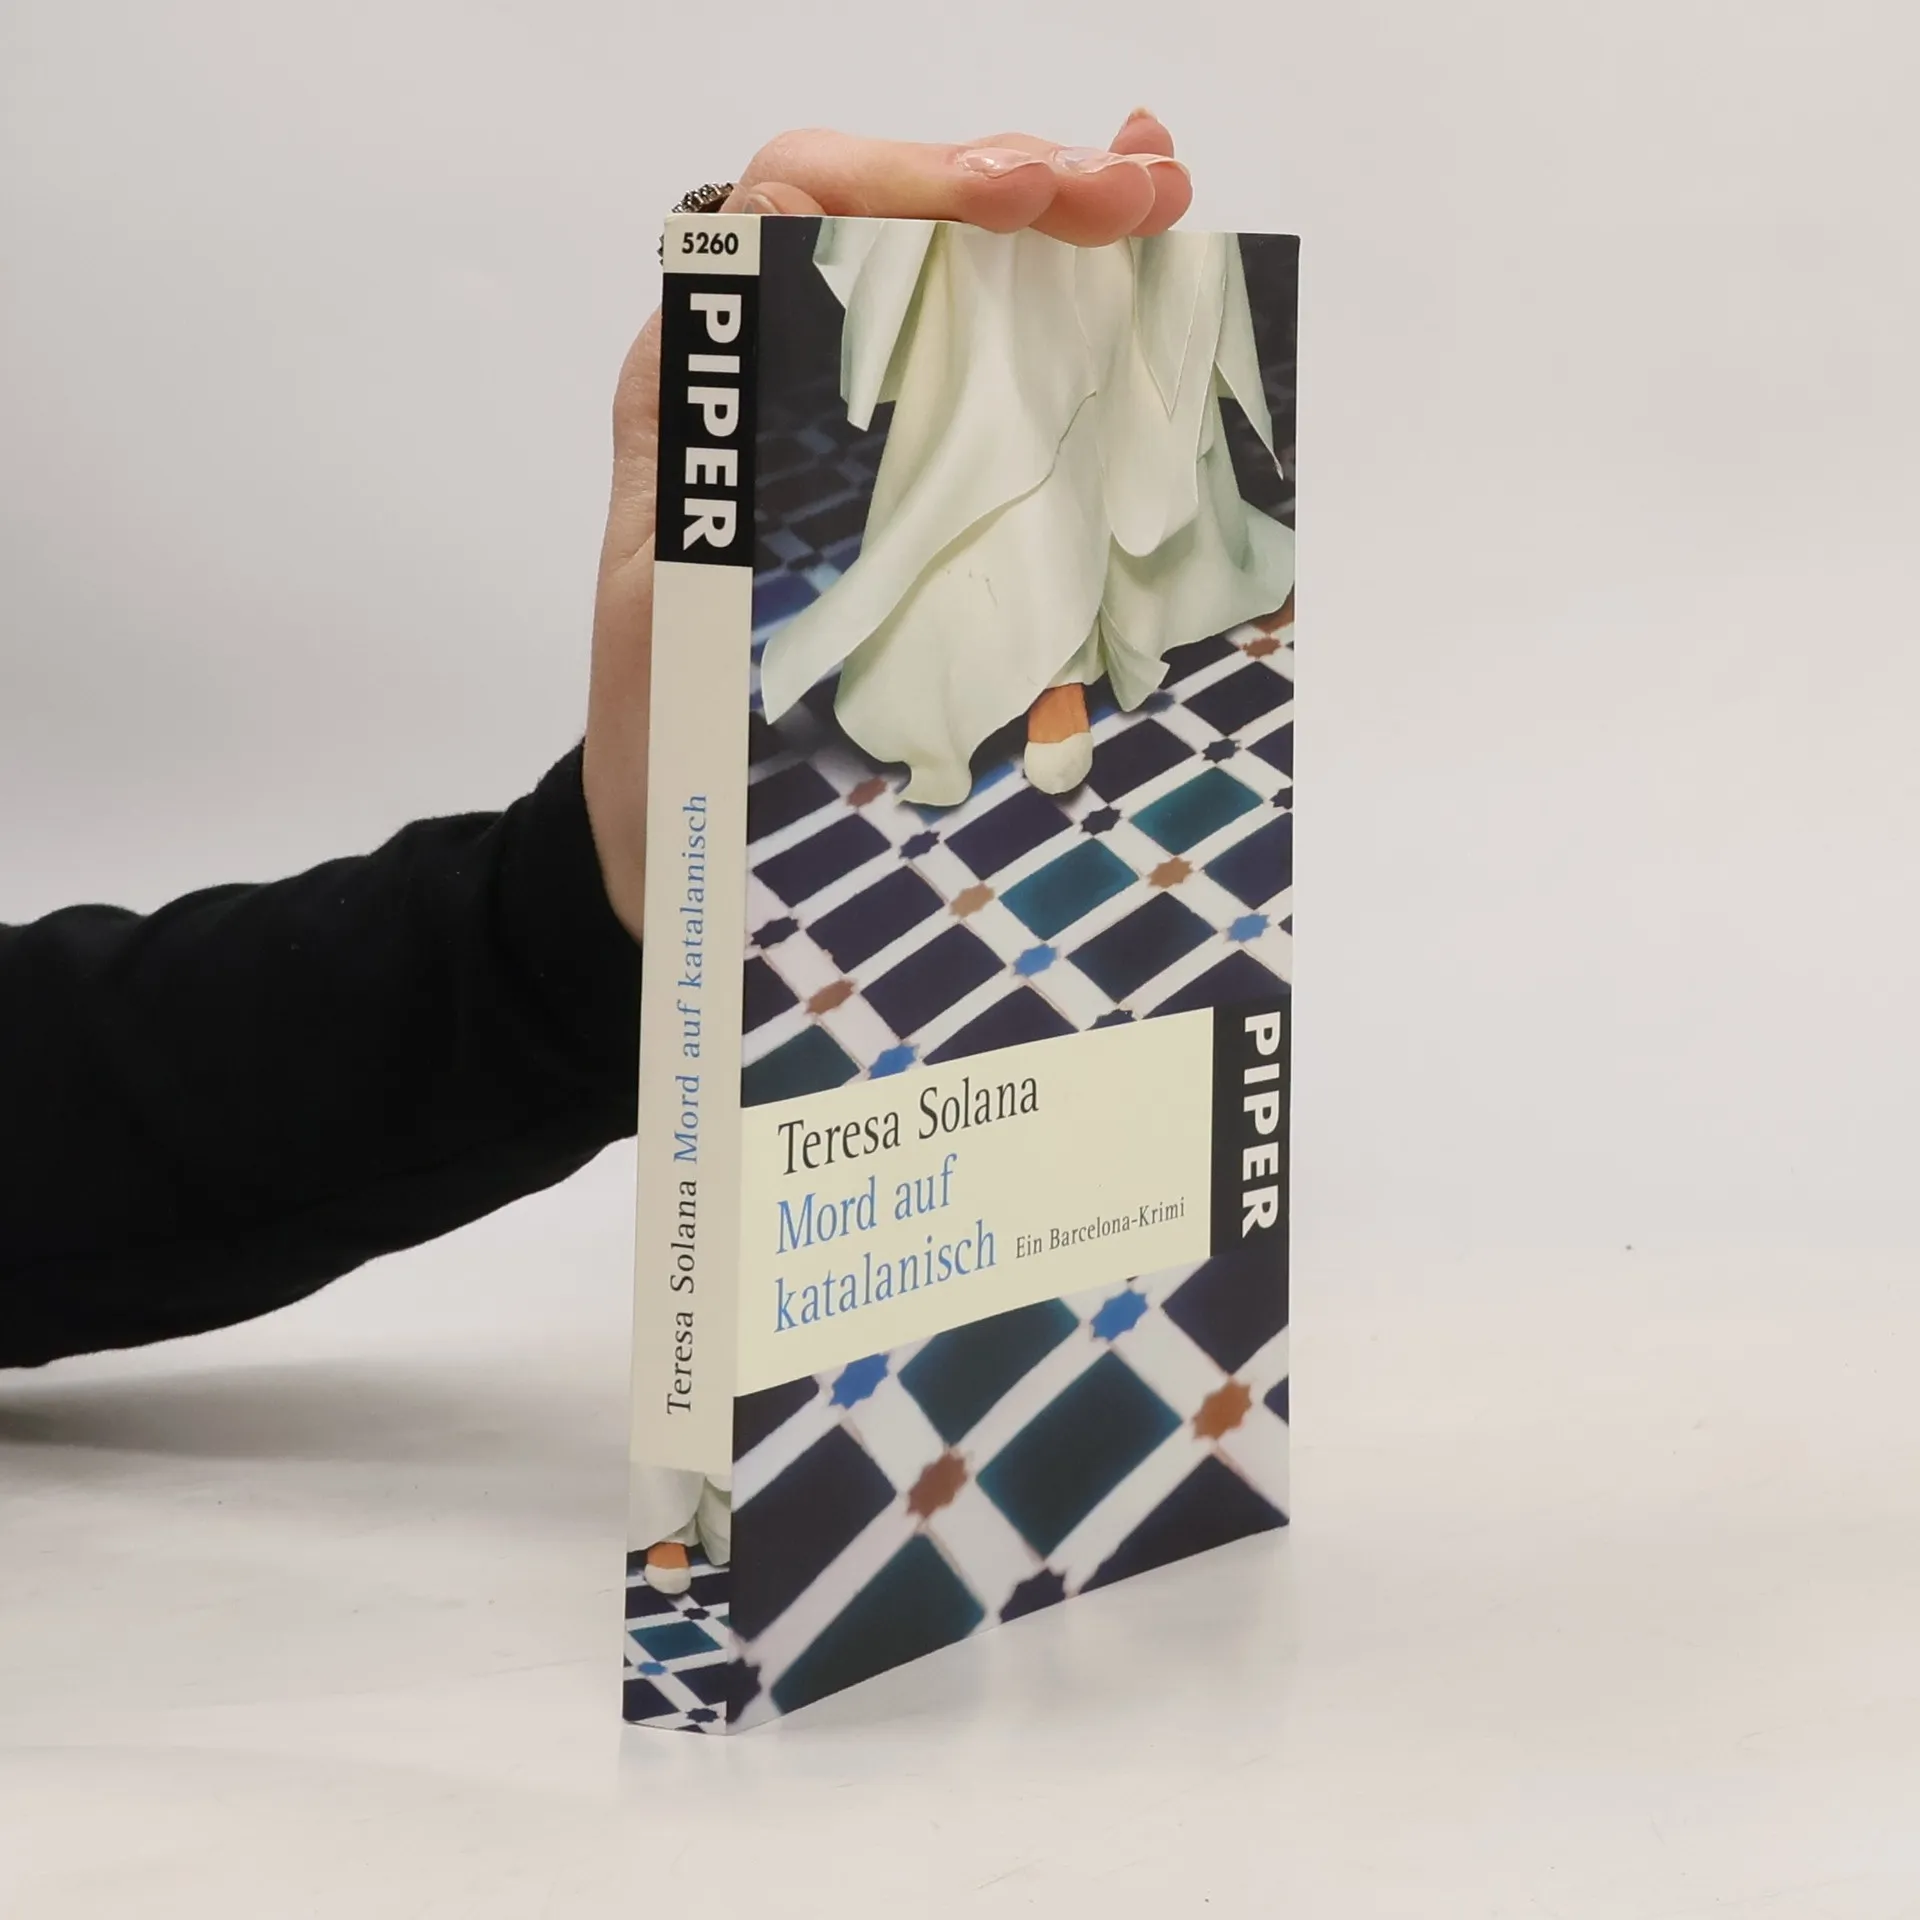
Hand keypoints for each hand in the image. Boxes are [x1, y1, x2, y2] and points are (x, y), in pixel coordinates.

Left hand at [581, 112, 1191, 943]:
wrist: (682, 840)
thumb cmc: (668, 737)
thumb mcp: (671, 598)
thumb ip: (708, 458)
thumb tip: (778, 278)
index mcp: (707, 388)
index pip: (793, 204)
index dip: (905, 177)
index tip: (1015, 204)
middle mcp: (773, 382)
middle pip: (892, 217)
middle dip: (1019, 182)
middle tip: (1138, 192)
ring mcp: (847, 429)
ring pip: (947, 278)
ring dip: (1056, 225)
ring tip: (1156, 202)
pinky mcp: (902, 488)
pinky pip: (979, 373)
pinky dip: (1060, 317)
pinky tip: (1133, 279)